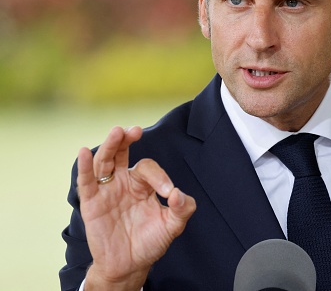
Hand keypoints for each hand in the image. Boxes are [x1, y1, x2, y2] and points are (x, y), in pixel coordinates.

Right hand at [77, 126, 195, 289]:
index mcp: (143, 184)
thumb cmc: (150, 242)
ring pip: (104, 162)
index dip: (160, 177)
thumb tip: (177, 193)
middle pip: (121, 153)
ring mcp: (106, 191)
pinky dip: (84, 167)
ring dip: (109, 146)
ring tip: (117, 132)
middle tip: (135, 130)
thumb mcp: (172, 226)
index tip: (169, 193)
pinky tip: (83, 152)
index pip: (148, 169)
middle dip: (126, 139)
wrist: (130, 266)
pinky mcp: (91, 203)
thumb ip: (182, 209)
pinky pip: (86, 182)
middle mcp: (123, 182)